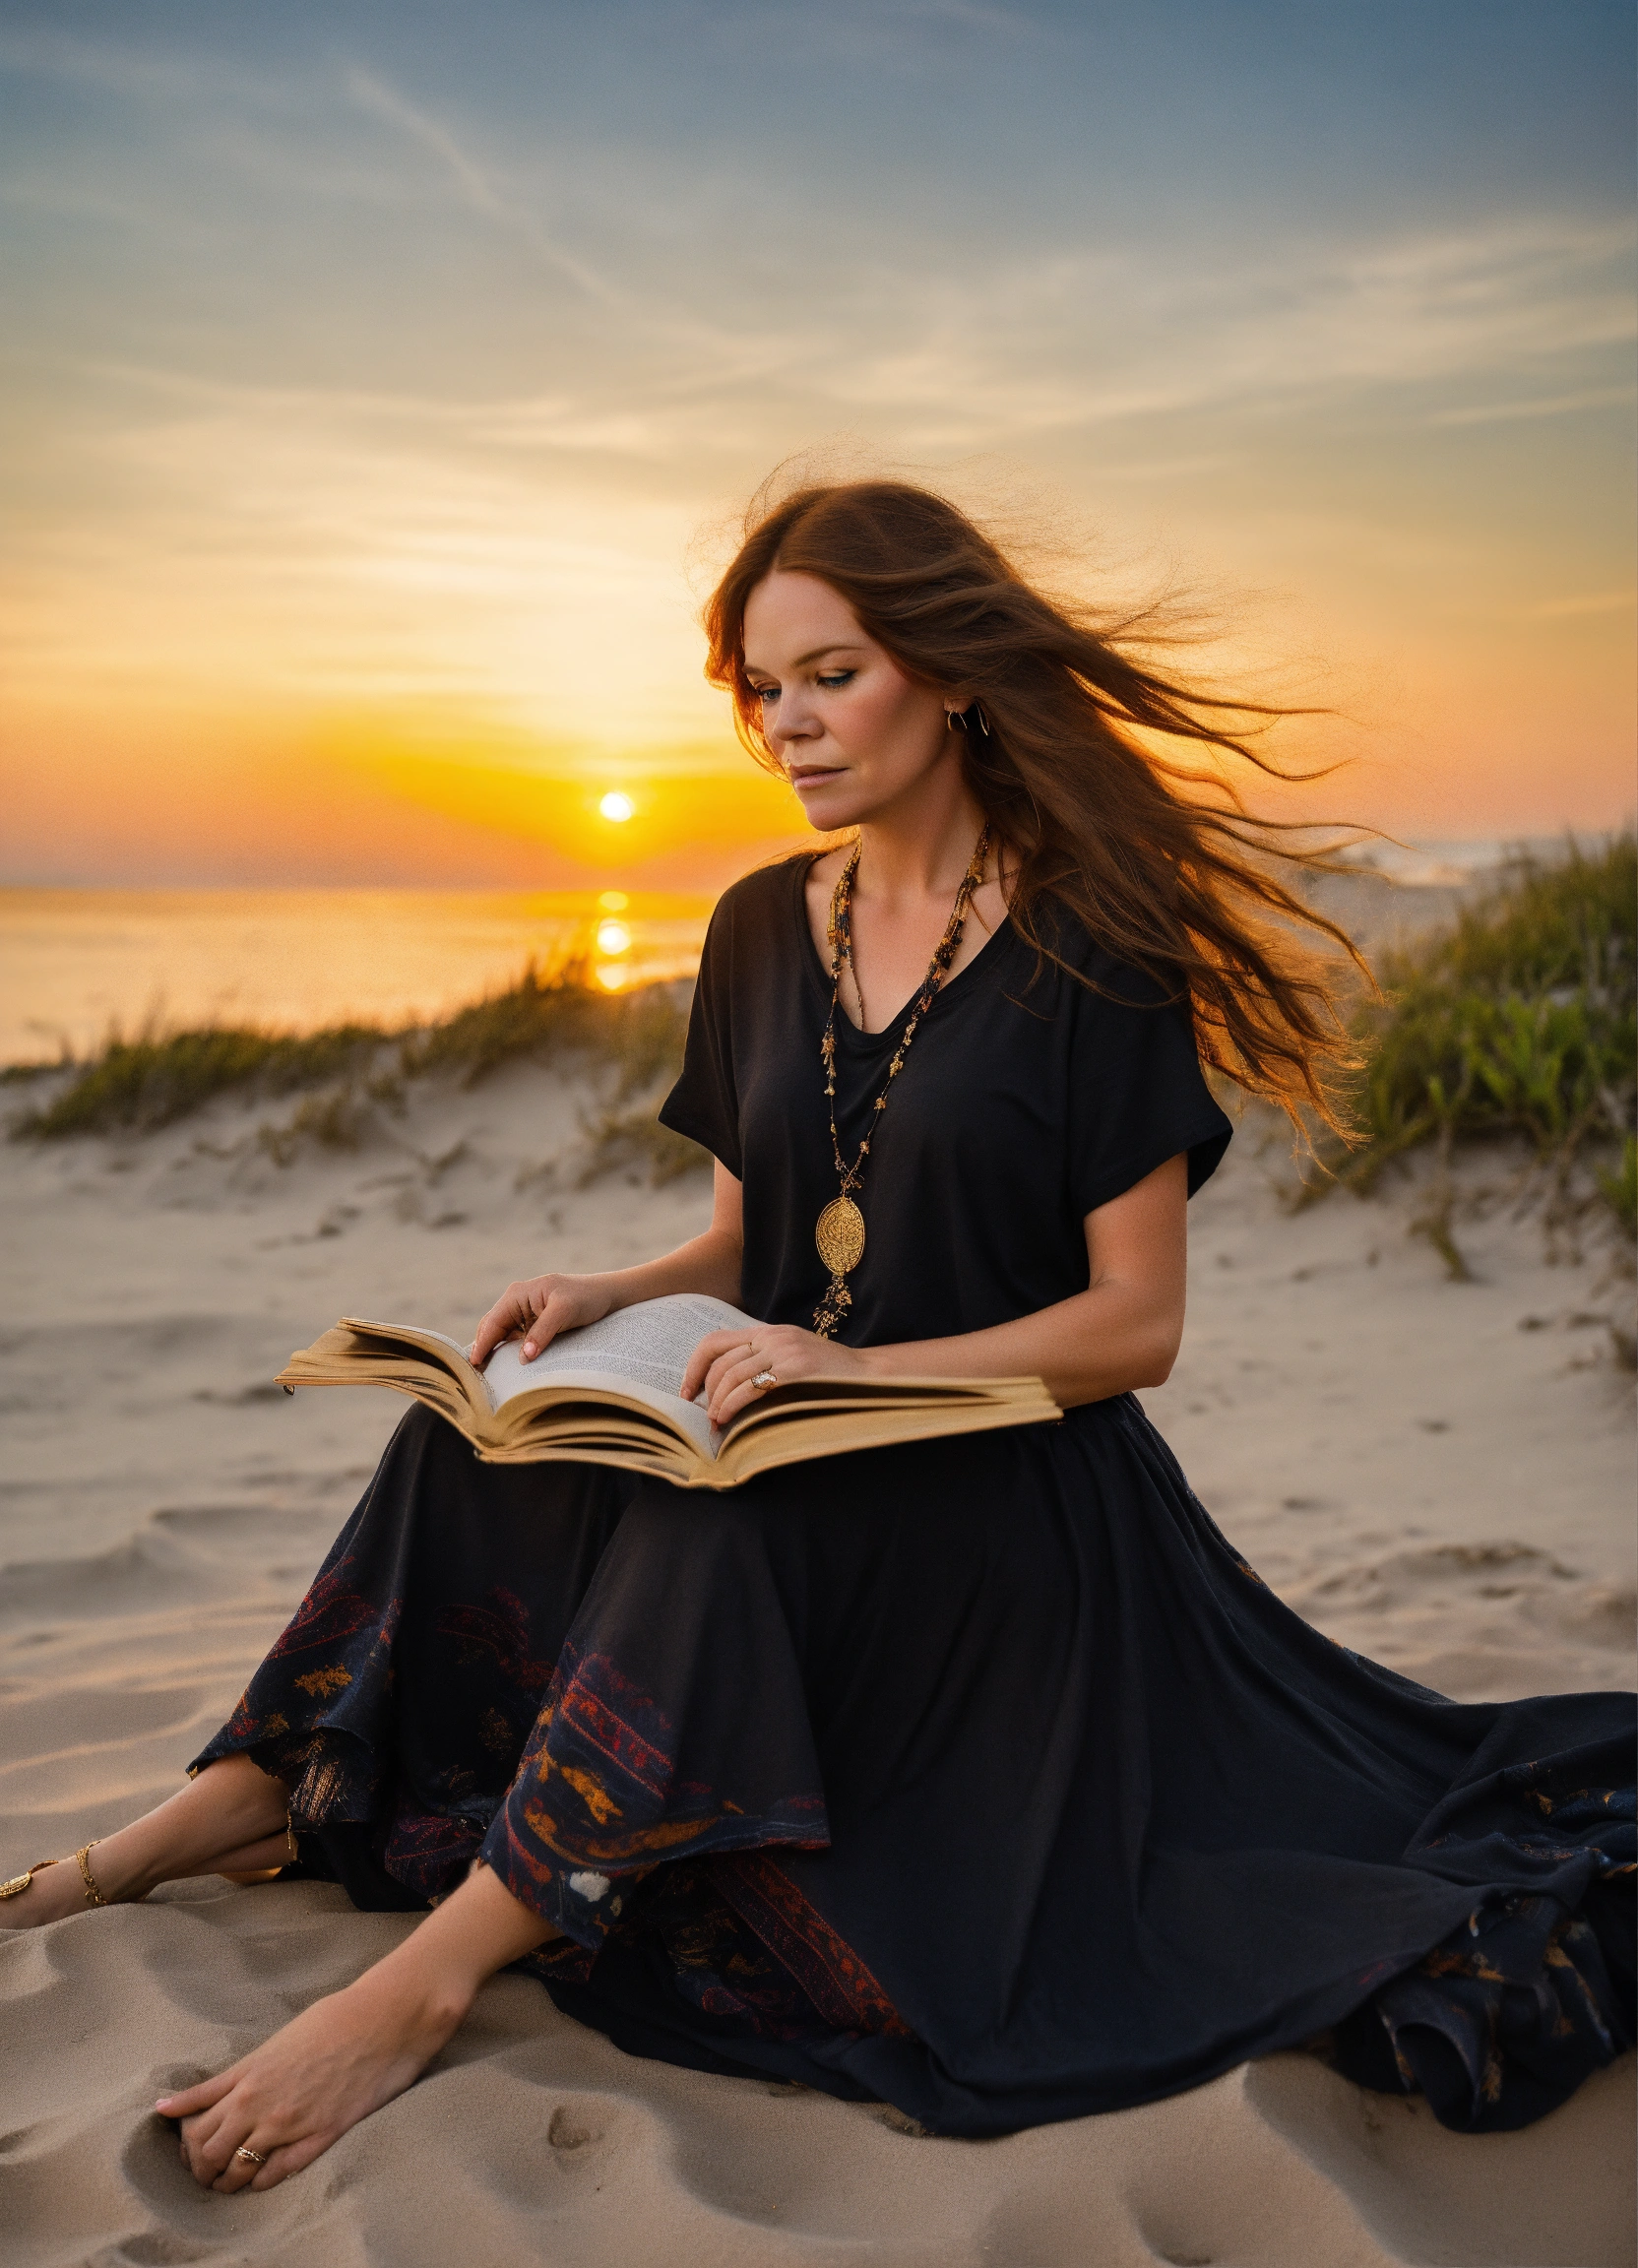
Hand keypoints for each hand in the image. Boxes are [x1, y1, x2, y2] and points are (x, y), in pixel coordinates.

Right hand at [469, 1274, 616, 1368]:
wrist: (607, 1296)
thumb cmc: (585, 1298)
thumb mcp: (564, 1312)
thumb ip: (542, 1332)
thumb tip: (524, 1357)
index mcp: (517, 1294)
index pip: (492, 1322)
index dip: (482, 1344)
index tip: (474, 1364)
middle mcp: (517, 1303)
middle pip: (492, 1329)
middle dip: (483, 1349)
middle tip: (477, 1375)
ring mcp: (524, 1314)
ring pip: (502, 1337)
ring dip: (496, 1353)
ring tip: (488, 1375)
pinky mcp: (534, 1325)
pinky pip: (516, 1340)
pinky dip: (510, 1353)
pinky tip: (509, 1368)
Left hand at [682, 1323, 870, 1428]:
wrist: (869, 1376)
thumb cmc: (829, 1377)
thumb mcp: (791, 1360)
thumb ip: (763, 1365)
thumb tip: (724, 1393)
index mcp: (768, 1332)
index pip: (715, 1341)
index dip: (695, 1366)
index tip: (688, 1391)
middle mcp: (772, 1336)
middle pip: (720, 1360)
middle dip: (705, 1391)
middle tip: (705, 1416)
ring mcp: (784, 1350)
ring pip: (732, 1374)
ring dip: (718, 1402)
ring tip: (717, 1422)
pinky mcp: (795, 1368)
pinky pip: (751, 1386)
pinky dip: (733, 1404)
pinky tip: (729, 1418)